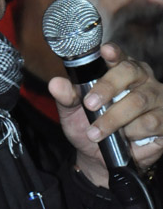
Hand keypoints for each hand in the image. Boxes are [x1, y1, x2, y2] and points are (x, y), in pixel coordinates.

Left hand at [48, 42, 162, 184]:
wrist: (99, 156)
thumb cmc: (88, 125)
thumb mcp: (72, 111)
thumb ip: (66, 96)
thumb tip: (55, 84)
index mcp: (119, 69)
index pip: (118, 55)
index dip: (113, 52)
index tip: (105, 52)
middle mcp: (141, 79)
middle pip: (129, 72)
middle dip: (107, 87)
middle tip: (90, 104)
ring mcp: (156, 98)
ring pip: (137, 101)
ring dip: (114, 119)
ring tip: (97, 133)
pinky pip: (150, 123)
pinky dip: (132, 133)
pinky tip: (124, 138)